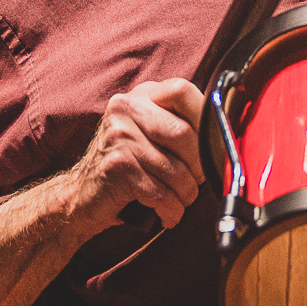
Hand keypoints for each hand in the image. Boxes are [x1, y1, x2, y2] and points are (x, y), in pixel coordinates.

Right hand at [73, 78, 204, 228]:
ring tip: (178, 200)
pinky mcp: (116, 168)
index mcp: (140, 96)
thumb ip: (180, 124)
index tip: (207, 146)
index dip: (203, 120)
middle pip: (185, 135)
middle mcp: (126, 108)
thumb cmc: (127, 167)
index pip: (182, 90)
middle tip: (193, 182)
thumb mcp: (150, 134)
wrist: (81, 197)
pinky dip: (171, 211)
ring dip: (185, 195)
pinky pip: (162, 194)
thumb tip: (225, 136)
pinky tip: (166, 214)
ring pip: (177, 170)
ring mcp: (119, 137)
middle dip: (198, 167)